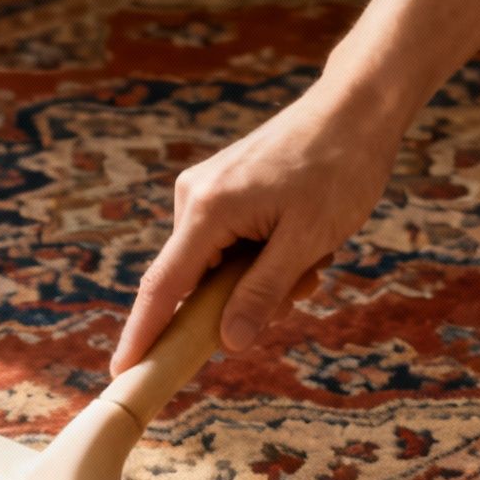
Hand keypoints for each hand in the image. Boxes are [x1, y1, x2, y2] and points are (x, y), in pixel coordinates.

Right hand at [110, 80, 403, 374]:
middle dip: (244, 300)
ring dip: (265, 277)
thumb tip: (228, 343)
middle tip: (303, 285)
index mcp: (207, 209)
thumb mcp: (305, 242)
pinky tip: (304, 239)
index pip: (163, 288)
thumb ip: (262, 293)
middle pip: (196, 283)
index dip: (143, 335)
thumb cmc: (337, 168)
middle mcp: (194, 198)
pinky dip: (265, 256)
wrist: (357, 106)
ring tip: (314, 254)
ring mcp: (207, 191)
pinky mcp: (223, 189)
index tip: (122, 372)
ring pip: (220, 267)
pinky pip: (232, 245)